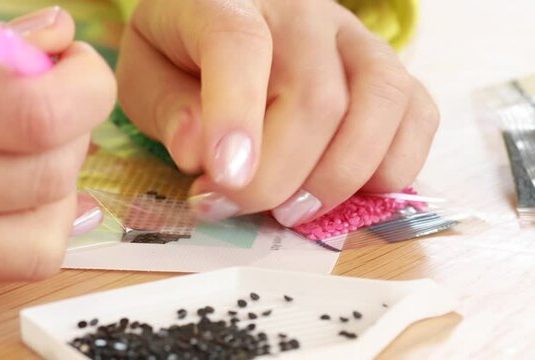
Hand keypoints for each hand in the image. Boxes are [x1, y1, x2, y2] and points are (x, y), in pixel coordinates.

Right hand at [0, 4, 115, 298]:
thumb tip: (56, 40)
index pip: (37, 111)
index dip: (86, 86)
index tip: (78, 66)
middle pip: (49, 173)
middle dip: (76, 127)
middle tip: (51, 96)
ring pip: (41, 237)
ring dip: (59, 187)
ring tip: (28, 148)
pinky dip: (30, 227)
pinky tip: (8, 190)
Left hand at [117, 0, 438, 225]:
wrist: (233, 16)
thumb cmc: (184, 52)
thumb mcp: (147, 73)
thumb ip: (167, 108)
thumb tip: (199, 155)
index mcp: (229, 1)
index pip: (238, 45)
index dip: (234, 115)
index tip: (224, 179)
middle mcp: (304, 12)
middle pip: (316, 97)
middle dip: (277, 176)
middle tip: (234, 207)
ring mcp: (356, 38)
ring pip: (380, 103)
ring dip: (338, 177)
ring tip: (292, 212)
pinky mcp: (388, 68)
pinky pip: (419, 113)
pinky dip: (394, 165)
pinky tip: (352, 189)